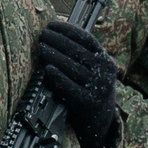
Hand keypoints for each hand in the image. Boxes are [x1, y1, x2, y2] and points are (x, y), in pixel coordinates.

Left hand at [33, 20, 119, 147]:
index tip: (52, 24)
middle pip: (78, 51)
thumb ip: (81, 55)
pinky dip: (58, 77)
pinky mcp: (88, 103)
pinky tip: (47, 69)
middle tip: (42, 35)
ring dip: (54, 55)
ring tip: (41, 48)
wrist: (100, 122)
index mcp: (106, 61)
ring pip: (72, 67)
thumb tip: (56, 33)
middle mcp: (104, 73)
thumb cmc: (91, 91)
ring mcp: (97, 88)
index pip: (87, 39)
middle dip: (58, 40)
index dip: (69, 30)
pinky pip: (70, 87)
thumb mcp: (94, 71)